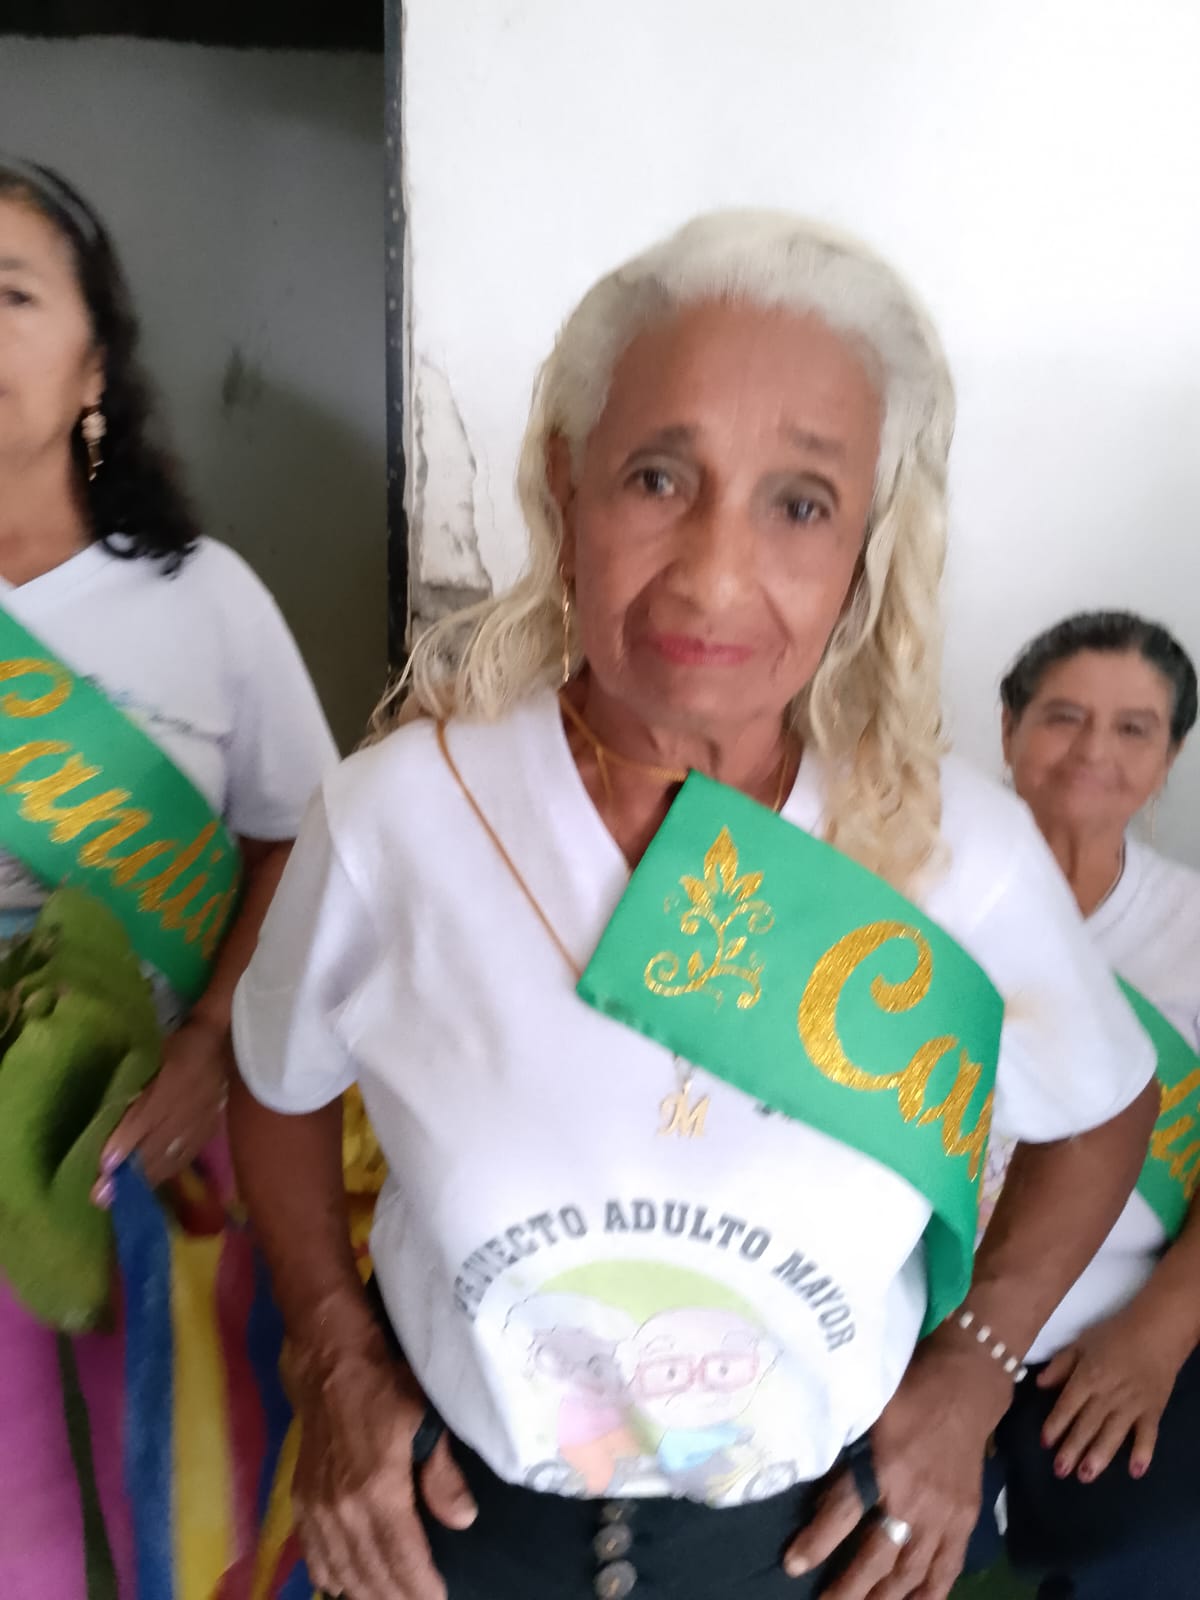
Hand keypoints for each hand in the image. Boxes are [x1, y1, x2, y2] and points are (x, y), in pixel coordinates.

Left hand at [94, 1017, 229, 1199]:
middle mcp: (187, 1107)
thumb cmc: (186, 1042)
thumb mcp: (160, 1051)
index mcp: (174, 1083)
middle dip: (128, 1172)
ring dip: (146, 1177)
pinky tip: (155, 1181)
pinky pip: (187, 1155)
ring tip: (123, 1196)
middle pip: (155, 1144)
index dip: (125, 1142)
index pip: (145, 1118)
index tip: (104, 1165)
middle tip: (102, 1196)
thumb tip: (118, 1104)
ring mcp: (201, 1120)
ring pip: (171, 1155)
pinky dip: (169, 1171)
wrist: (229, 1041)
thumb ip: (142, 1077)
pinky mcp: (210, 1128)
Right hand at [289, 1332, 476, 1599]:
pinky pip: (315, 1555)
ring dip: (365, 1593)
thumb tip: (463, 1521)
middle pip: (370, 1575)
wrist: (329, 1361)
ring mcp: (316, 1509)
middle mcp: (342, 1510)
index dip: (422, 1588)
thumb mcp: (426, 1418)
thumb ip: (442, 1473)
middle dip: (397, 1598)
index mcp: (377, 1491)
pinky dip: (331, 1577)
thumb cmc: (386, 1384)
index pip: (403, 1559)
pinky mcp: (300, 1501)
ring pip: (340, 1572)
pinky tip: (345, 1586)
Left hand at [786, 1339, 1009, 1598]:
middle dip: (849, 1588)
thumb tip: (817, 1487)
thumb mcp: (867, 1411)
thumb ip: (848, 1453)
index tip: (792, 1565)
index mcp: (885, 1466)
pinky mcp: (966, 1520)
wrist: (965, 1386)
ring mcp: (944, 1515)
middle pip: (877, 1556)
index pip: (843, 1514)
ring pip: (911, 1571)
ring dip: (885, 1598)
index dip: (816, 1543)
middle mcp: (914, 1499)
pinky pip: (948, 1568)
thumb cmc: (908, 1391)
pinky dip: (931, 1593)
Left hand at [1038, 1304, 1189, 1480]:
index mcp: (1088, 1376)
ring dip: (1099, 1456)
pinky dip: (1143, 1453)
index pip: (1067, 1405)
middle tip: (1060, 1472)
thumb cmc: (1113, 1335)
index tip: (1045, 1443)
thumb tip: (1038, 1384)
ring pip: (1113, 1434)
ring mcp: (1132, 1405)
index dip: (1055, 1425)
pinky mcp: (1152, 1411)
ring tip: (1086, 1476)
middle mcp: (1107, 1394)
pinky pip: (1148, 1435)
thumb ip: (1060, 1365)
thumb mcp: (1080, 1343)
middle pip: (1087, 1425)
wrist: (1155, 1331)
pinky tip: (1136, 1472)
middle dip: (1072, 1449)